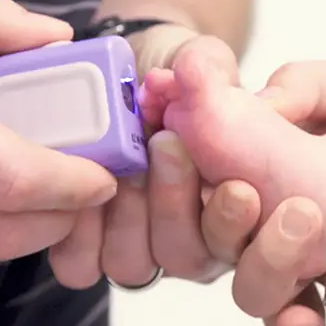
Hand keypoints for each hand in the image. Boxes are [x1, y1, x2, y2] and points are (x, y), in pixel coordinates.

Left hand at [49, 29, 260, 287]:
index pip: (246, 245)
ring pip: (135, 265)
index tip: (234, 187)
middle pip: (190, 258)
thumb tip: (219, 76)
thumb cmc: (174, 79)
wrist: (124, 76)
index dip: (236, 224)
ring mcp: (142, 251)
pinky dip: (79, 229)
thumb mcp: (203, 60)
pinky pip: (82, 265)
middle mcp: (195, 242)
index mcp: (241, 212)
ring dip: (128, 213)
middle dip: (176, 205)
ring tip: (126, 163)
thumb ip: (215, 68)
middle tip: (167, 146)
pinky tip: (85, 184)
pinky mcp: (91, 252)